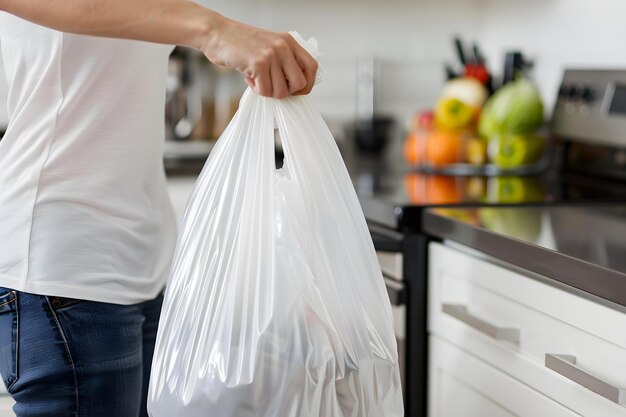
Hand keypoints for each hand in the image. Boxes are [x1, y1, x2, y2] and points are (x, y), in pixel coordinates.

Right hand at [201, 16, 317, 98]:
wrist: (217, 33)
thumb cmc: (240, 43)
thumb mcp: (269, 46)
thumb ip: (283, 61)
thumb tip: (294, 86)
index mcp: (289, 42)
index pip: (312, 68)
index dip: (306, 84)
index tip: (294, 90)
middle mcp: (284, 47)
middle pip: (299, 84)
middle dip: (285, 92)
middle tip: (271, 85)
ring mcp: (272, 54)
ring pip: (281, 91)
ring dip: (267, 91)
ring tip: (257, 79)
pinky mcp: (259, 63)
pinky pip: (265, 90)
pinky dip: (256, 89)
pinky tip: (249, 77)